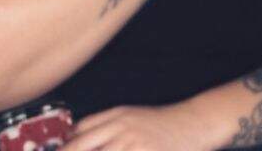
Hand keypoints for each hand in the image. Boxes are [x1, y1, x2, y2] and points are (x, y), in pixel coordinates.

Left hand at [62, 104, 216, 150]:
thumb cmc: (164, 123)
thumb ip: (107, 125)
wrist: (195, 123)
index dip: (66, 146)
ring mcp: (134, 144)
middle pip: (82, 145)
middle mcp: (122, 128)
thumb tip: (78, 136)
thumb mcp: (132, 116)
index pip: (81, 130)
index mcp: (117, 115)